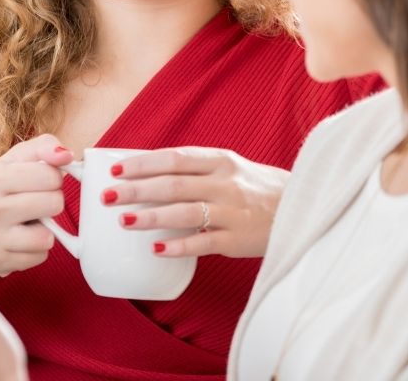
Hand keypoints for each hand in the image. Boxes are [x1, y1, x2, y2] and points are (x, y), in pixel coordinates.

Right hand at [0, 134, 73, 275]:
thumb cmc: (4, 182)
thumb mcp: (21, 156)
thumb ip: (46, 147)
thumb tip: (66, 155)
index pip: (51, 176)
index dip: (53, 178)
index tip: (39, 182)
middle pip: (54, 204)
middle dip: (51, 202)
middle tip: (34, 202)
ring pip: (47, 237)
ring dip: (44, 229)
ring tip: (26, 221)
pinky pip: (39, 257)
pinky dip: (35, 249)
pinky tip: (19, 239)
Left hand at [103, 148, 288, 258]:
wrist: (300, 207)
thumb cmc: (256, 187)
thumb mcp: (230, 167)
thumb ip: (196, 169)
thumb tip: (149, 173)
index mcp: (220, 161)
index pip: (174, 158)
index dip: (143, 164)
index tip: (116, 169)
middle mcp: (224, 183)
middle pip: (173, 184)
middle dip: (137, 190)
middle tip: (108, 196)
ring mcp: (231, 211)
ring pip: (184, 212)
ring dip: (151, 217)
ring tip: (124, 221)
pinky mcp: (236, 239)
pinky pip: (202, 243)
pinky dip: (178, 246)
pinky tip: (156, 249)